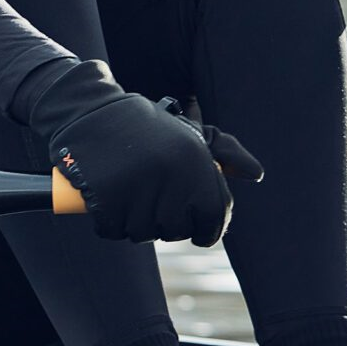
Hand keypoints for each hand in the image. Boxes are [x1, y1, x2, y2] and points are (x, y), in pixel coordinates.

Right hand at [28, 61, 261, 244]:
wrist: (90, 112)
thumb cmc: (146, 127)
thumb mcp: (190, 133)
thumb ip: (225, 152)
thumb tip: (256, 174)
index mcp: (197, 160)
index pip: (214, 216)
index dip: (206, 228)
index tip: (196, 228)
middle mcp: (173, 174)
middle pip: (178, 229)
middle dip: (166, 221)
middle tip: (152, 195)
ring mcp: (139, 187)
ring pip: (145, 233)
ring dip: (137, 221)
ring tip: (130, 191)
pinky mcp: (107, 198)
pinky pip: (115, 230)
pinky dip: (111, 222)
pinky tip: (110, 197)